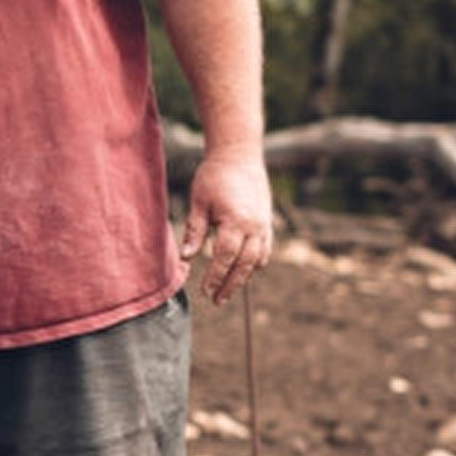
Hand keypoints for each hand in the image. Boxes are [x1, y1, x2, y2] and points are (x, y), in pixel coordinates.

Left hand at [179, 150, 274, 303]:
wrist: (239, 155)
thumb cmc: (214, 177)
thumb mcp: (198, 203)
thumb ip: (194, 231)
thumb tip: (188, 259)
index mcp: (236, 220)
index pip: (225, 256)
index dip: (216, 276)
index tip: (205, 291)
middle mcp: (255, 225)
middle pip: (244, 264)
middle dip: (230, 284)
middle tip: (217, 300)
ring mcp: (264, 225)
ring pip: (257, 260)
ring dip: (243, 277)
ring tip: (227, 291)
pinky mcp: (267, 223)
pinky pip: (264, 250)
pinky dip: (254, 264)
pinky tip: (242, 272)